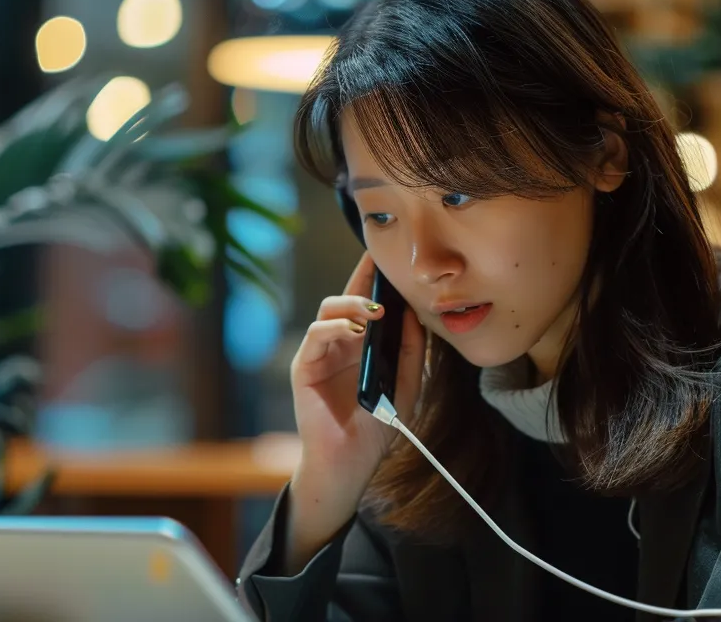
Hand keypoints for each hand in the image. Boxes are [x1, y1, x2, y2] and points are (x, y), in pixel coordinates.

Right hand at [280, 252, 424, 572]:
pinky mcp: (304, 367)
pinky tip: (355, 331)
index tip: (388, 256)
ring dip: (352, 304)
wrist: (350, 464)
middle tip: (383, 271)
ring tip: (375, 310)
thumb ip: (411, 352)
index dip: (374, 278)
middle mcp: (338, 344)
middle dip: (364, 281)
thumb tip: (415, 315)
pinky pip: (315, 335)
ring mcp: (319, 354)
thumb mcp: (405, 386)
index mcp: (361, 346)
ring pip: (328, 311)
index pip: (366, 304)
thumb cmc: (374, 428)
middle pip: (346, 299)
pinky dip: (334, 328)